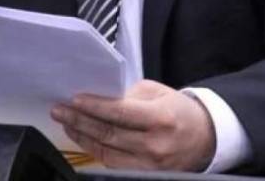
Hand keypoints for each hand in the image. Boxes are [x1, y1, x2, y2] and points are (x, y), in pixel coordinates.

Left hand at [51, 79, 215, 170]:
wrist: (204, 138)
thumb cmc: (179, 111)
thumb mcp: (159, 93)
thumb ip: (130, 95)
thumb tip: (100, 97)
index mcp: (160, 118)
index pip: (120, 112)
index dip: (94, 107)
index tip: (74, 100)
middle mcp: (155, 144)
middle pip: (109, 133)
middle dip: (80, 120)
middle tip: (59, 110)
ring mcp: (150, 164)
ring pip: (106, 151)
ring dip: (82, 136)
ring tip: (66, 123)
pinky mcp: (145, 175)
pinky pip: (113, 163)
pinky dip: (95, 149)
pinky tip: (83, 138)